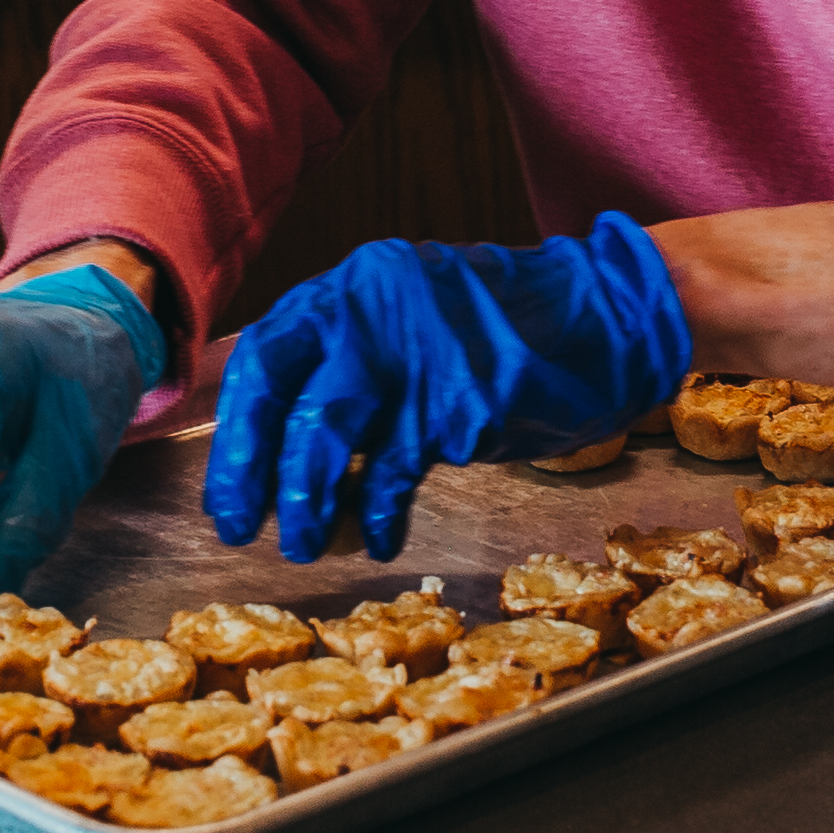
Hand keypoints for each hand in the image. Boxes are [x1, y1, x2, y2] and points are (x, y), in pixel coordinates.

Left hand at [202, 219, 692, 564]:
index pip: (266, 355)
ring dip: (310, 502)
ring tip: (306, 546)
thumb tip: (278, 446)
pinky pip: (397, 467)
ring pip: (331, 433)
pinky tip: (380, 538)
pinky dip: (379, 511)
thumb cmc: (503, 334)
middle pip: (288, 396)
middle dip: (255, 472)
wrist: (607, 319)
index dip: (237, 429)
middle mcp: (375, 307)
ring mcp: (418, 350)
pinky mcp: (460, 396)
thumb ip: (352, 366)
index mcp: (355, 286)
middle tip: (240, 528)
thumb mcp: (411, 329)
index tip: (226, 488)